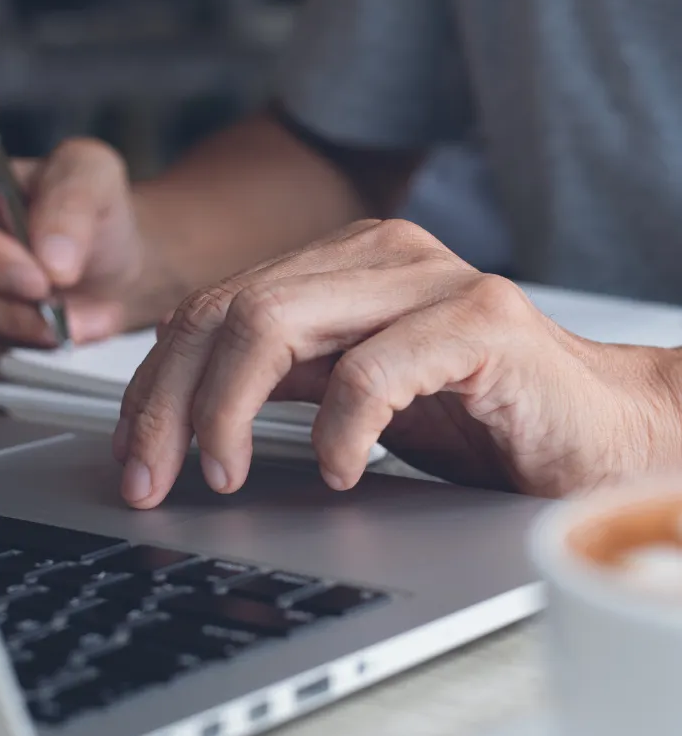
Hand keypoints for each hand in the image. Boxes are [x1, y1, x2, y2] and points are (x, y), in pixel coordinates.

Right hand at [0, 139, 144, 386]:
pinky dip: (4, 360)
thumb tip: (51, 257)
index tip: (39, 281)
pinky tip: (36, 344)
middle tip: (59, 319)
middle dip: (6, 310)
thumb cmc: (83, 214)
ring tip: (60, 330)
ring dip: (11, 339)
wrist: (97, 266)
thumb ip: (72, 201)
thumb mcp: (92, 177)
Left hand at [114, 219, 674, 508]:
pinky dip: (338, 431)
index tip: (133, 456)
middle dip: (169, 404)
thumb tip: (175, 421)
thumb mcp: (347, 397)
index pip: (208, 309)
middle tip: (152, 479)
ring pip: (274, 324)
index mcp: (335, 266)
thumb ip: (276, 386)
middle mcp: (374, 256)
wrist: (600, 431)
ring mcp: (426, 280)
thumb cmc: (476, 419)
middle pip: (224, 312)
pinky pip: (371, 370)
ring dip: (228, 412)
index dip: (154, 385)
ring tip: (224, 475)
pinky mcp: (480, 320)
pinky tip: (340, 473)